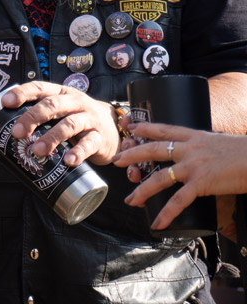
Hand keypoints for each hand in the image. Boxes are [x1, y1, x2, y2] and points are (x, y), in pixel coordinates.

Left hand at [0, 82, 118, 166]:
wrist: (114, 128)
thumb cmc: (77, 119)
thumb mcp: (60, 112)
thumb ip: (39, 117)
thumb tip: (1, 130)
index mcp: (60, 93)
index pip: (39, 88)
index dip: (22, 93)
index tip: (6, 102)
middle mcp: (75, 102)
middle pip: (52, 105)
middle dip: (32, 118)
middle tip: (17, 132)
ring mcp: (90, 119)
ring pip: (69, 125)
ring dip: (51, 138)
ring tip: (36, 151)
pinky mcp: (101, 137)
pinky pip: (90, 144)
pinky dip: (78, 152)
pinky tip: (68, 161)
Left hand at [112, 121, 246, 231]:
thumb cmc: (244, 152)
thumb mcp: (220, 143)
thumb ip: (205, 148)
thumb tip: (201, 156)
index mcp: (195, 136)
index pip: (164, 129)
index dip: (145, 127)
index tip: (131, 127)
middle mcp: (190, 148)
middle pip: (153, 149)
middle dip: (132, 155)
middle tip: (116, 160)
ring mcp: (193, 165)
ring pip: (159, 177)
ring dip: (142, 191)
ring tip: (130, 200)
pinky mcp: (201, 183)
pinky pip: (178, 201)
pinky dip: (166, 213)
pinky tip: (157, 223)